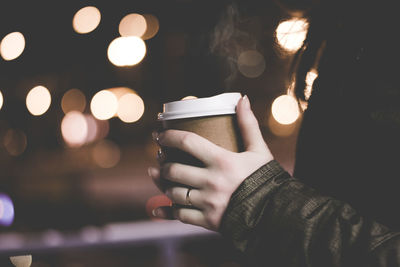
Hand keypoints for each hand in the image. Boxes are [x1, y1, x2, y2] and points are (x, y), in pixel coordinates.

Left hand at [148, 95, 272, 230]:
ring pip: (173, 193)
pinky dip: (166, 212)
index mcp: (223, 161)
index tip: (159, 134)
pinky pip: (180, 216)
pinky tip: (157, 208)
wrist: (277, 213)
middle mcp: (212, 182)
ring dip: (162, 184)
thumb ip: (248, 124)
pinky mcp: (208, 221)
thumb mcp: (259, 151)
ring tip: (158, 176)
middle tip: (160, 158)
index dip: (168, 136)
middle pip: (174, 169)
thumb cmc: (266, 180)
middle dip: (163, 163)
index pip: (187, 142)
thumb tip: (242, 99)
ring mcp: (208, 203)